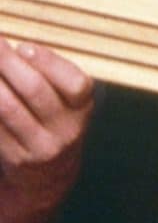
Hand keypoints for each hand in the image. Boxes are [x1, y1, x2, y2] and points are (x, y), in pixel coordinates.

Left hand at [0, 37, 94, 222]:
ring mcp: (41, 147)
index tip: (24, 46)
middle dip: (8, 63)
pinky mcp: (16, 159)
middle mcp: (67, 130)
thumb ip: (50, 75)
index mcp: (83, 108)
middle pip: (35, 90)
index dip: (48, 62)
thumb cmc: (54, 121)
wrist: (49, 175)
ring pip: (9, 109)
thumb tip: (15, 49)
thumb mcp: (67, 101)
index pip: (74, 83)